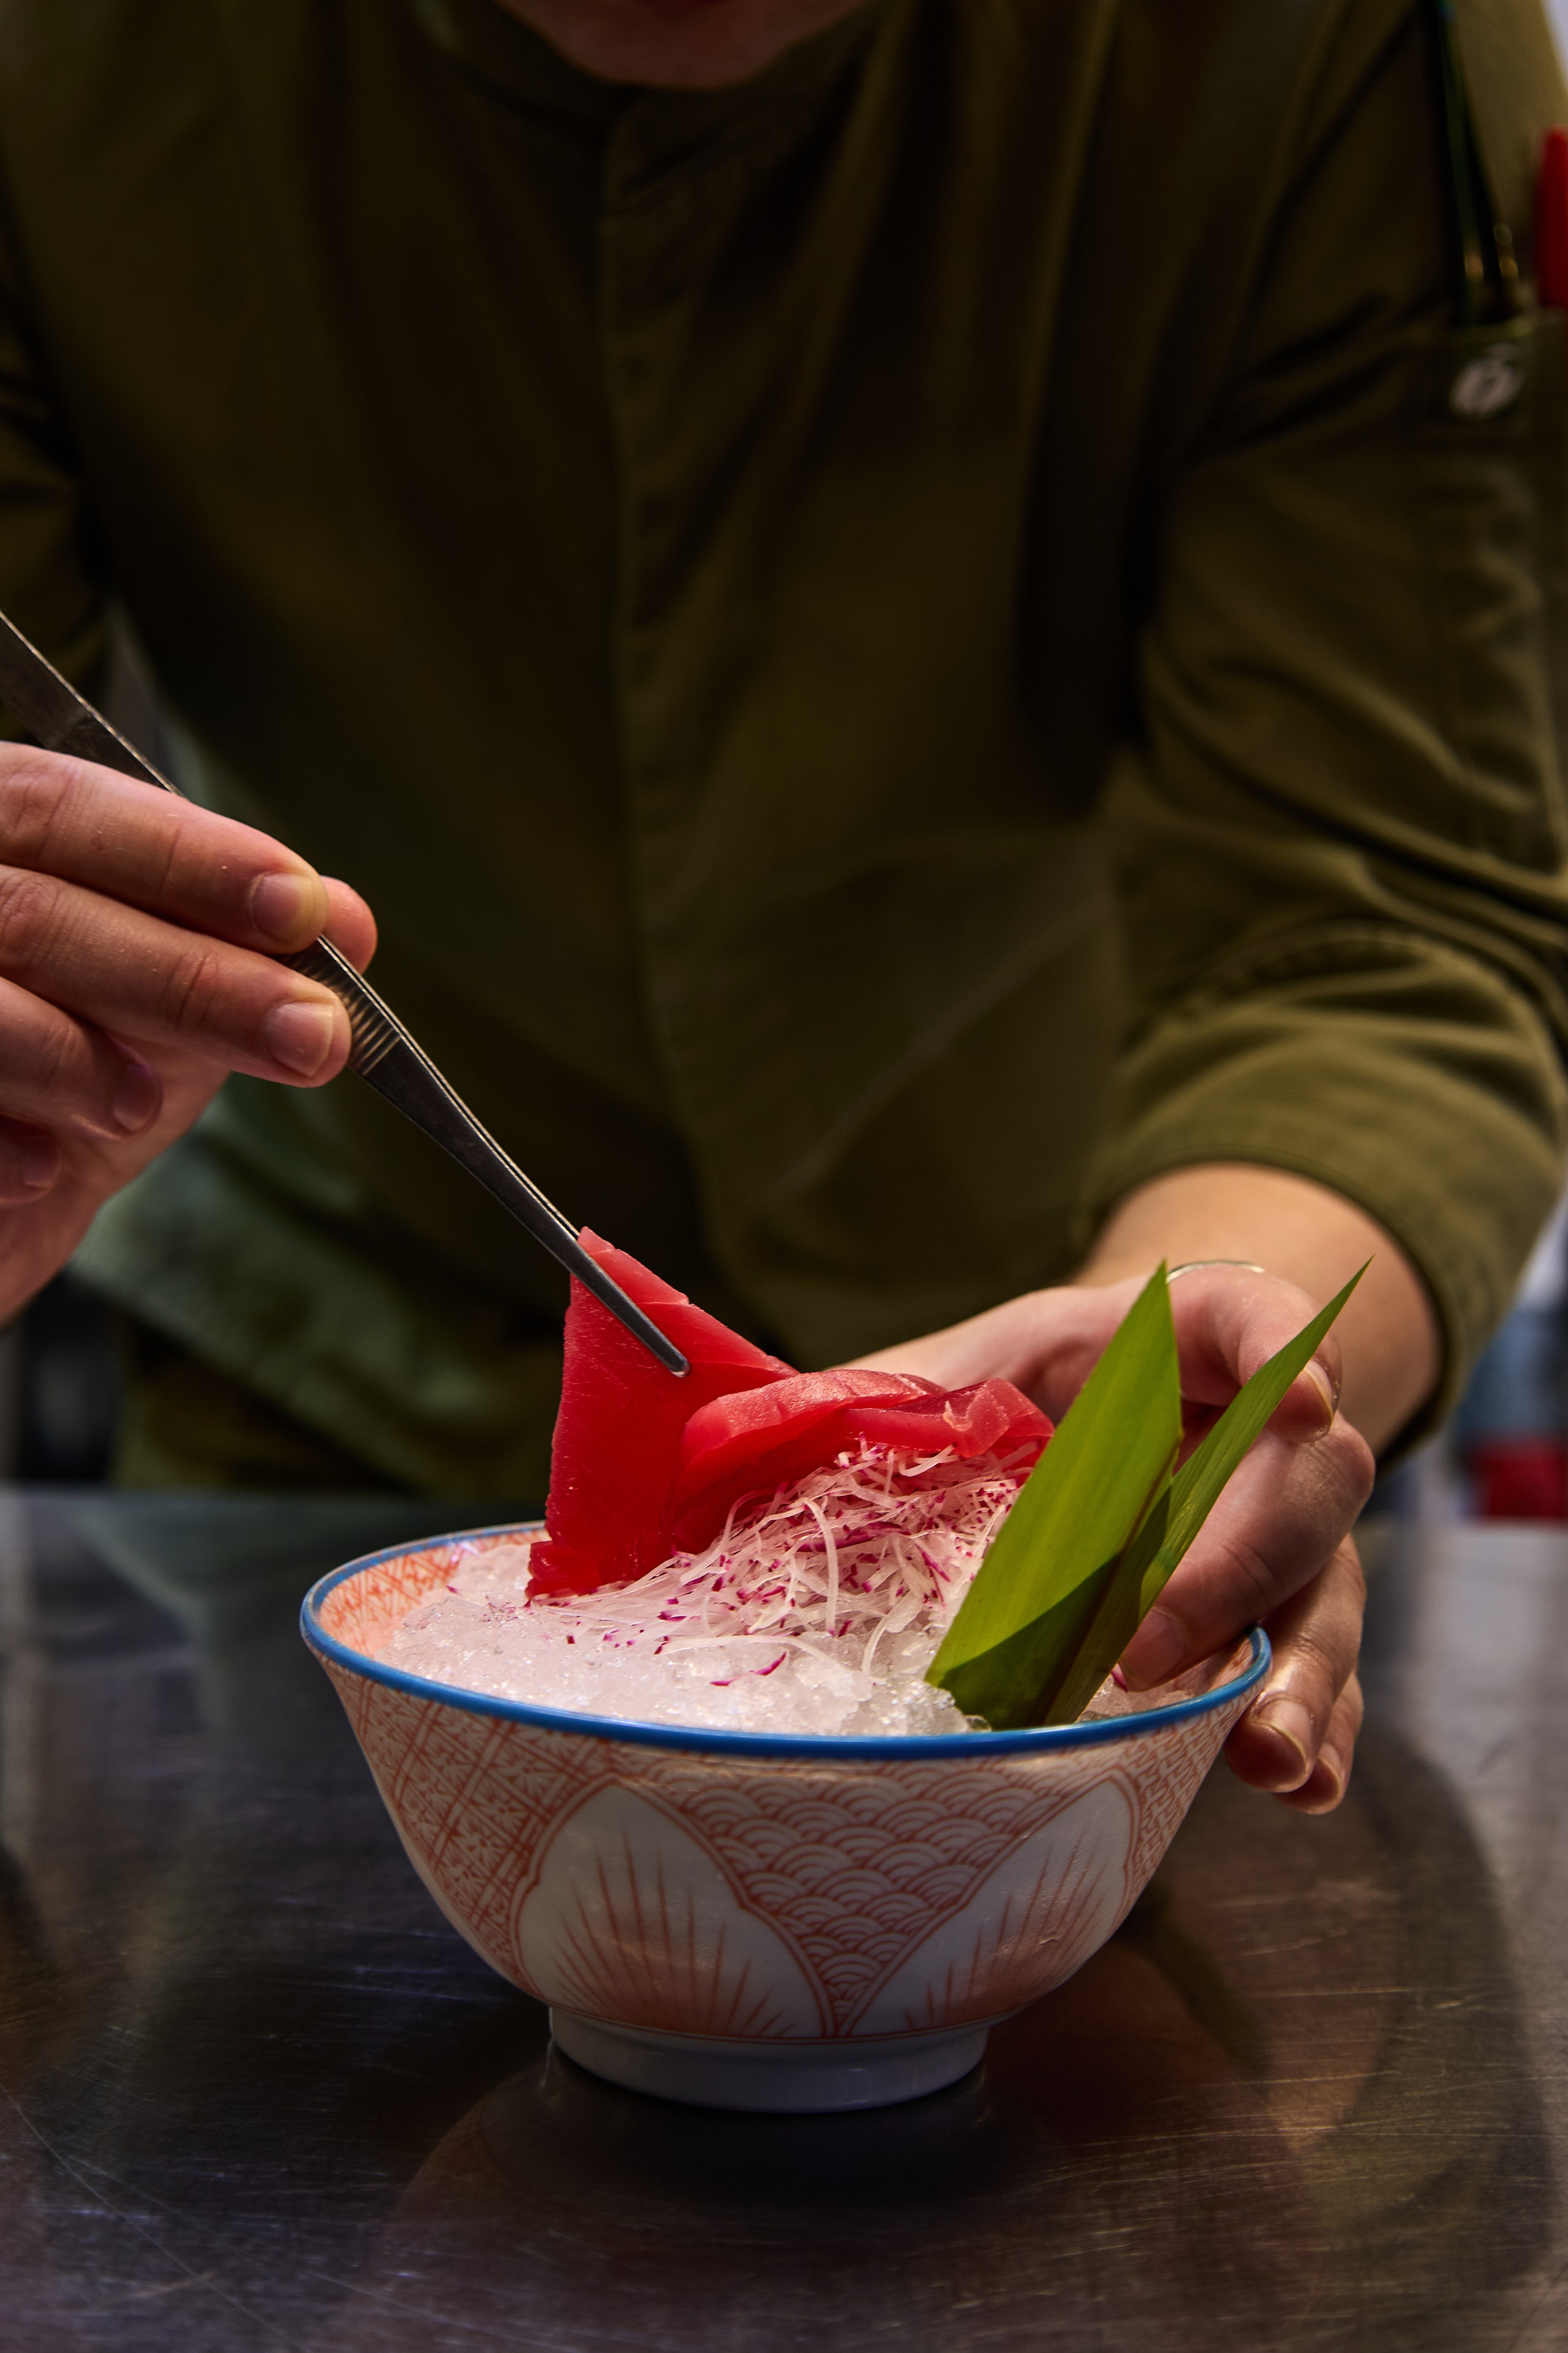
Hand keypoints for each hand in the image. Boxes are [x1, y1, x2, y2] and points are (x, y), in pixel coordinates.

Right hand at [0, 742, 375, 1321]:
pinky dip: (2, 1147)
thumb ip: (233, 957)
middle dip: (191, 977)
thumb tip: (344, 922)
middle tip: (311, 1034)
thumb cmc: (61, 1086)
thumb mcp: (161, 1015)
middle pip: (38, 912)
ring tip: (138, 1106)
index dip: (188, 857)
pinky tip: (44, 1171)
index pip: (67, 810)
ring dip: (81, 1060)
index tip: (302, 908)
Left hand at [853, 1263, 1374, 1811]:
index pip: (1259, 1314)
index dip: (1291, 1348)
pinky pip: (1318, 1670)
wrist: (1066, 1428)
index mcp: (1177, 1340)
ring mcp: (1280, 1532)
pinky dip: (1318, 1727)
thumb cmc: (1001, 1393)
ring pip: (1326, 1588)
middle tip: (1152, 1643)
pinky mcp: (1276, 1618)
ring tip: (1268, 1757)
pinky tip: (1300, 1785)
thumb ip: (887, 1399)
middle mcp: (1257, 1435)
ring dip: (1302, 1674)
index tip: (1302, 1400)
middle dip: (1244, 1560)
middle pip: (1308, 1477)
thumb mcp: (945, 1372)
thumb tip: (776, 1428)